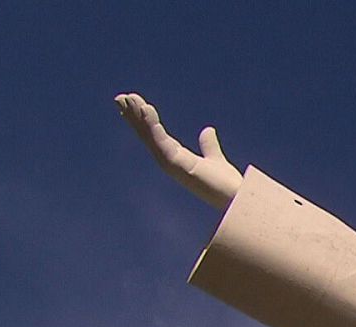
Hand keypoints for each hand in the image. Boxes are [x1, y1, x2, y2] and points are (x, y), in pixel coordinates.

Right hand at [115, 93, 243, 209]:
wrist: (236, 198)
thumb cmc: (226, 185)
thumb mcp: (215, 159)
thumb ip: (209, 146)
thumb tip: (208, 130)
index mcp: (178, 159)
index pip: (155, 136)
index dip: (144, 121)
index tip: (134, 104)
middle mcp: (170, 162)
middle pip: (147, 135)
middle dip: (133, 117)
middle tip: (119, 98)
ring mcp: (172, 164)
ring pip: (149, 136)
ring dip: (138, 117)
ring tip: (127, 98)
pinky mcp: (177, 164)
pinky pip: (160, 140)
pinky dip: (152, 124)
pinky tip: (146, 108)